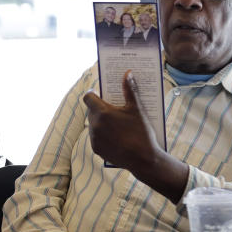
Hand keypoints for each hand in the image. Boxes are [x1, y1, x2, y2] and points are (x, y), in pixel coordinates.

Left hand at [83, 71, 189, 202]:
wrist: (143, 159)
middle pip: (92, 111)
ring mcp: (94, 138)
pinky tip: (115, 135)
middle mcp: (94, 125)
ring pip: (93, 124)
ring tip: (115, 122)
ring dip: (101, 121)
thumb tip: (127, 73)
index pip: (88, 97)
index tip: (99, 92)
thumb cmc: (141, 132)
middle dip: (100, 108)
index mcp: (102, 112)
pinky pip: (96, 137)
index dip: (93, 93)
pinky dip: (103, 135)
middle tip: (112, 107)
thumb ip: (130, 89)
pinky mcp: (96, 149)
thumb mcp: (137, 109)